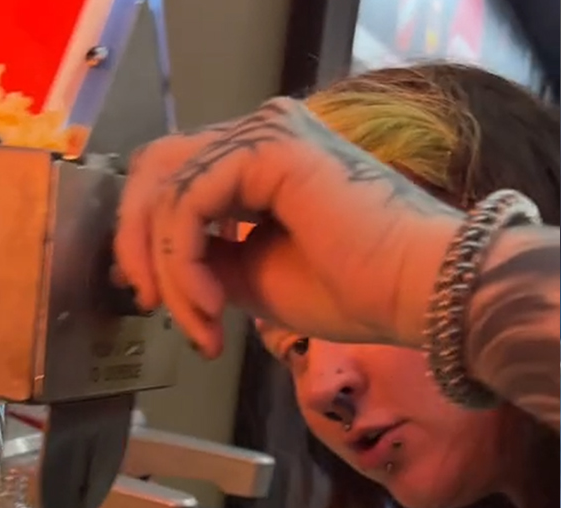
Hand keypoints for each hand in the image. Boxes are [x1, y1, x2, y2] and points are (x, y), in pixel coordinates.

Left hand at [113, 98, 464, 359]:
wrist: (421, 291)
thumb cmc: (362, 290)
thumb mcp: (256, 278)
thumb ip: (207, 260)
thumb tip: (158, 270)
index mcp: (266, 157)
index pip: (178, 178)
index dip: (149, 240)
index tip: (161, 305)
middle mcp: (264, 132)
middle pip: (158, 169)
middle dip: (138, 243)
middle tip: (149, 304)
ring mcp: (266, 133)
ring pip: (166, 189)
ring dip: (166, 267)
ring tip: (199, 322)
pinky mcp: (268, 148)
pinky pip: (189, 202)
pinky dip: (183, 259)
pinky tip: (209, 303)